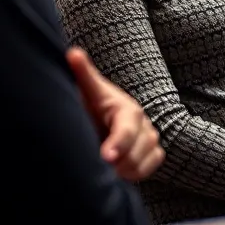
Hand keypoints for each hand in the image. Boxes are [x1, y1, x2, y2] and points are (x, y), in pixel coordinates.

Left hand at [67, 47, 164, 180]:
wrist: (104, 115)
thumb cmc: (94, 105)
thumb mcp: (89, 91)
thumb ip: (83, 74)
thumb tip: (72, 53)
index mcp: (127, 109)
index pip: (128, 128)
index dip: (118, 143)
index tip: (106, 157)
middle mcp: (143, 122)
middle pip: (139, 148)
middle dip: (120, 161)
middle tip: (99, 166)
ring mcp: (150, 137)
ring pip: (147, 158)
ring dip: (127, 168)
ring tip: (106, 169)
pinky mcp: (153, 150)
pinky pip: (153, 164)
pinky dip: (138, 171)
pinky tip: (119, 171)